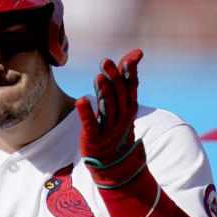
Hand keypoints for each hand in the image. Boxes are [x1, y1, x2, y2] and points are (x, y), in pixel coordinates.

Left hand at [76, 49, 144, 187]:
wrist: (113, 162)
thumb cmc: (114, 127)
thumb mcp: (121, 103)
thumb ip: (122, 79)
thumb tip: (135, 53)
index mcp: (129, 107)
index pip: (131, 87)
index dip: (130, 72)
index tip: (132, 57)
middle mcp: (122, 117)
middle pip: (119, 95)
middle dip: (113, 78)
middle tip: (106, 62)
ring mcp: (109, 128)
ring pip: (108, 108)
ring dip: (103, 92)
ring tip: (98, 77)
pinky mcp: (94, 138)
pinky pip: (91, 125)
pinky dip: (86, 113)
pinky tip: (81, 101)